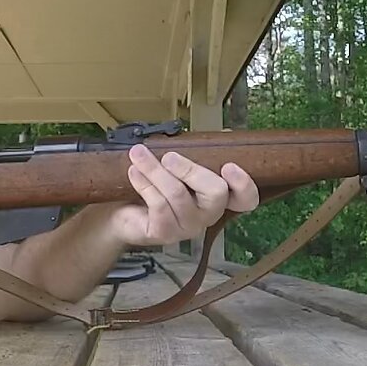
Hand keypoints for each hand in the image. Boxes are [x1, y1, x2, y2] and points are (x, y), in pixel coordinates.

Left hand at [109, 144, 259, 245]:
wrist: (120, 212)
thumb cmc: (155, 186)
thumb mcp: (177, 167)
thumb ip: (196, 154)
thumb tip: (221, 132)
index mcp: (218, 197)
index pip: (245, 199)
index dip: (243, 184)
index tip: (229, 166)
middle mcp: (208, 214)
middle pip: (215, 193)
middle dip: (191, 170)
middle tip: (169, 156)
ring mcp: (188, 226)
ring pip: (178, 194)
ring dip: (156, 170)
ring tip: (139, 154)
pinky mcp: (165, 233)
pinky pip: (158, 204)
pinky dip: (144, 183)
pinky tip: (134, 172)